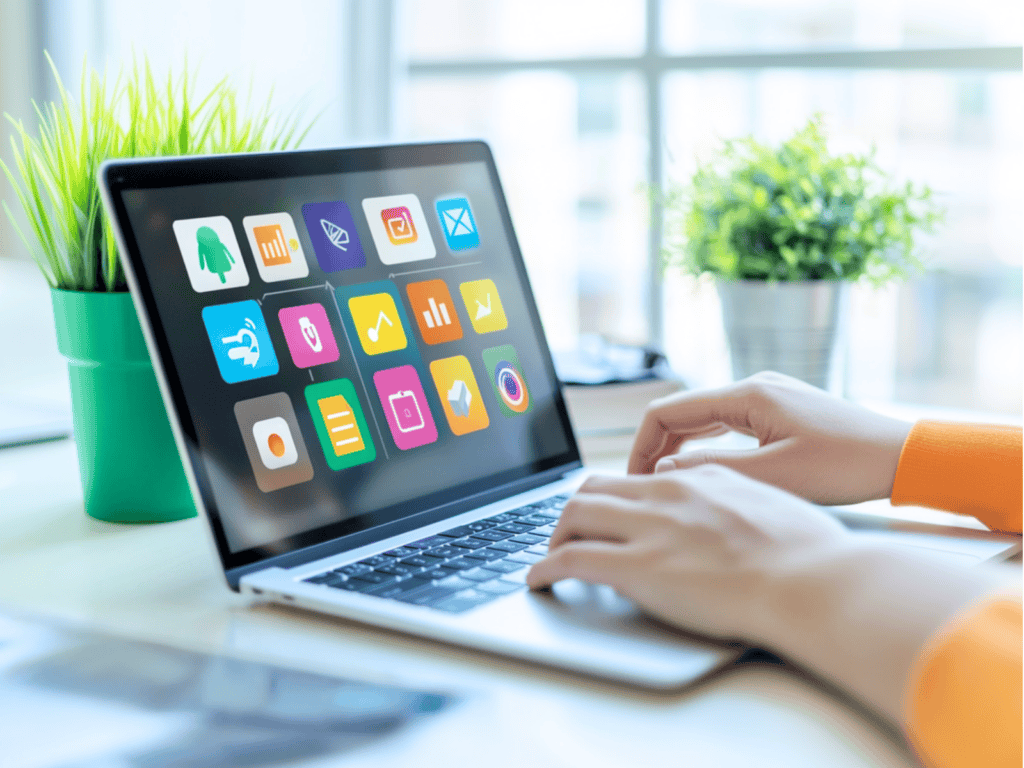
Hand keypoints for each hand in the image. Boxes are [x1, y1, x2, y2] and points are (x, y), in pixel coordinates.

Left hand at [528, 466, 849, 642]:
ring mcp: (649, 528)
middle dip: (574, 512)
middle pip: (593, 488)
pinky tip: (538, 581)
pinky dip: (544, 568)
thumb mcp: (768, 501)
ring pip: (574, 515)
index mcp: (698, 479)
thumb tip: (711, 504)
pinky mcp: (638, 568)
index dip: (611, 497)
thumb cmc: (808, 552)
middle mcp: (666, 494)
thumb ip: (729, 496)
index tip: (605, 515)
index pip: (635, 477)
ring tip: (550, 558)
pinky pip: (571, 559)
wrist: (814, 580)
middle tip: (569, 535)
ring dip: (554, 537)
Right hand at [628, 371, 912, 504]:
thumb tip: (663, 471)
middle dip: (655, 448)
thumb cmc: (845, 466)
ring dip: (678, 447)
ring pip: (702, 418)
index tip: (633, 482)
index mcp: (747, 396)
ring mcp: (767, 397)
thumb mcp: (772, 476)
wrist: (902, 458)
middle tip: (642, 489)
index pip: (668, 411)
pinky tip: (701, 472)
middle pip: (682, 412)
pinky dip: (704, 445)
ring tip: (664, 485)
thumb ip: (712, 470)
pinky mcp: (779, 411)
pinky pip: (726, 423)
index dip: (641, 446)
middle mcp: (753, 387)